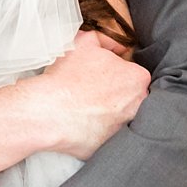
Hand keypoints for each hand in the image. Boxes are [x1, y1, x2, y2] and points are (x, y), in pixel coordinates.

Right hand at [38, 30, 149, 159]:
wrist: (48, 110)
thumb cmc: (67, 77)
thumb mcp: (84, 42)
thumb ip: (105, 39)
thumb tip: (116, 45)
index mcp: (137, 79)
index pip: (133, 74)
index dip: (116, 73)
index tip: (100, 75)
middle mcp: (137, 106)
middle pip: (130, 97)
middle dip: (115, 94)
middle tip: (92, 90)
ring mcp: (124, 128)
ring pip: (119, 117)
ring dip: (106, 112)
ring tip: (84, 106)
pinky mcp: (108, 146)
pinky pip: (104, 136)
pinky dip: (95, 130)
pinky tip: (80, 122)